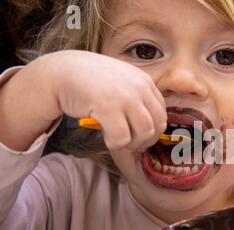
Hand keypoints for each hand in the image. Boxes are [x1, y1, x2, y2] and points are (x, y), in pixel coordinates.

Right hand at [50, 50, 166, 150]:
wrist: (62, 71)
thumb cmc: (92, 81)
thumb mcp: (122, 83)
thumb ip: (138, 99)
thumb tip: (151, 128)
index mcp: (145, 82)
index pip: (162, 114)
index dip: (152, 130)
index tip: (137, 134)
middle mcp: (139, 88)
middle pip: (158, 126)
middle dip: (145, 140)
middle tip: (128, 141)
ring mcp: (125, 97)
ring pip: (145, 133)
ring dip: (132, 143)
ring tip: (117, 139)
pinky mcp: (108, 107)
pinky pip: (122, 138)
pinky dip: (115, 143)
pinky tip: (105, 136)